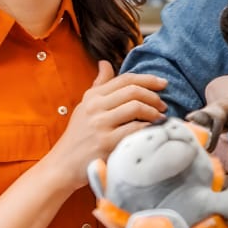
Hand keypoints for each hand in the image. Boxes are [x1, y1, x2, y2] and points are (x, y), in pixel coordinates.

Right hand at [46, 61, 166, 188]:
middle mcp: (95, 107)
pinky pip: (134, 129)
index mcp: (93, 96)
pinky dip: (148, 128)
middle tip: (163, 104)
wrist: (63, 164)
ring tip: (161, 117)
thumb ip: (99, 85)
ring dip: (154, 112)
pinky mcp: (106, 142)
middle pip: (133, 91)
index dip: (148, 79)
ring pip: (136, 107)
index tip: (163, 84)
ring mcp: (100, 124)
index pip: (125, 79)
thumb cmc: (78, 136)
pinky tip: (154, 130)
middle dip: (154, 96)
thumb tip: (105, 63)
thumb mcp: (85, 106)